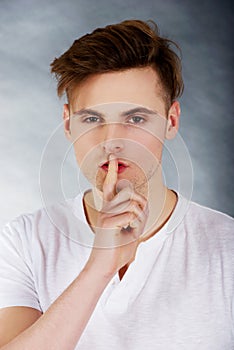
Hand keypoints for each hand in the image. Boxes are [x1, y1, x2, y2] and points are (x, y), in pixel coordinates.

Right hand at [86, 154, 148, 277]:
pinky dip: (136, 225)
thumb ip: (135, 216)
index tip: (113, 158)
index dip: (112, 171)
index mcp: (110, 209)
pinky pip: (132, 215)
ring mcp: (106, 214)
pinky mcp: (107, 222)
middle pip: (130, 192)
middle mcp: (106, 208)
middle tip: (138, 221)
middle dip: (141, 204)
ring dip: (140, 217)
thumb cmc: (117, 251)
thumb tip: (141, 204)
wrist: (105, 266)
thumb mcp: (131, 231)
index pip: (110, 185)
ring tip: (133, 229)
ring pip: (134, 203)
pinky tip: (129, 233)